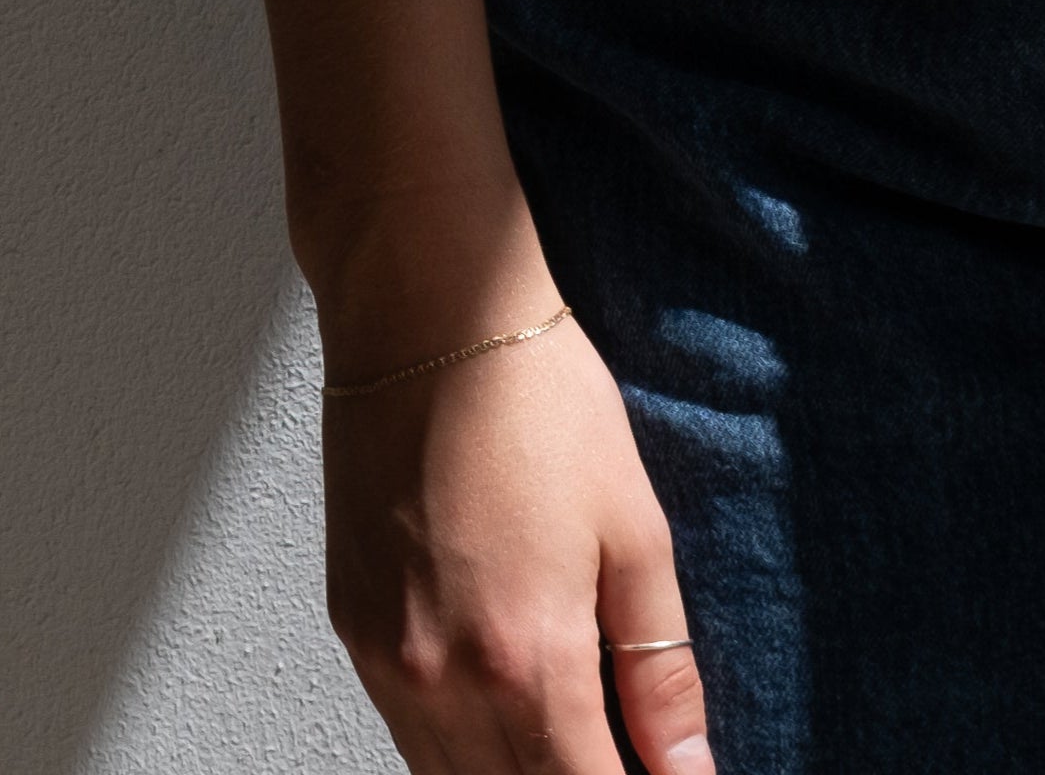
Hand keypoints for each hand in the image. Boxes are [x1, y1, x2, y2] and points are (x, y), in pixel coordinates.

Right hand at [324, 304, 712, 774]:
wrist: (430, 314)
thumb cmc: (537, 399)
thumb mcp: (635, 527)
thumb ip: (661, 667)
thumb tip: (690, 769)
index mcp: (529, 660)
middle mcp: (444, 680)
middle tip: (620, 750)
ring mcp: (387, 662)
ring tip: (574, 734)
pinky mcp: (354, 632)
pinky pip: (408, 735)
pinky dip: (460, 748)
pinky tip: (506, 705)